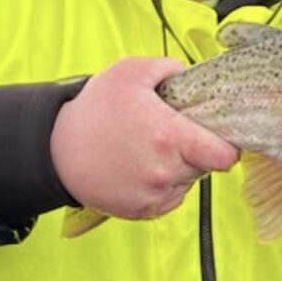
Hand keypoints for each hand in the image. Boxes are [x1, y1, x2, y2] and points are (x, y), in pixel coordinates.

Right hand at [51, 56, 238, 221]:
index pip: (224, 155)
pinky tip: (143, 167)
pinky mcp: (141, 211)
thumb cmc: (94, 109)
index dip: (226, 144)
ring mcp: (152, 195)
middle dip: (197, 150)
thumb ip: (169, 69)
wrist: (55, 149)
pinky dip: (164, 185)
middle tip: (172, 134)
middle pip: (206, 166)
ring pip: (188, 182)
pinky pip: (170, 198)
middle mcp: (164, 172)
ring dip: (180, 168)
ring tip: (151, 149)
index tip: (218, 136)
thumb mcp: (131, 72)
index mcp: (169, 137)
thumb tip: (191, 75)